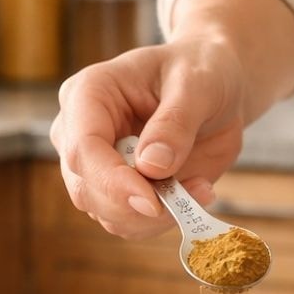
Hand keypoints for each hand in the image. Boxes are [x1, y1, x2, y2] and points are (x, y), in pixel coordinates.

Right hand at [49, 38, 249, 238]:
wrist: (214, 87)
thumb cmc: (200, 71)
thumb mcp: (198, 84)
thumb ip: (175, 123)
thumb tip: (151, 167)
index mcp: (89, 94)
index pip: (82, 149)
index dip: (113, 182)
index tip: (154, 202)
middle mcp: (79, 133)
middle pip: (87, 189)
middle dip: (137, 205)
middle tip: (195, 190)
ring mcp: (95, 166)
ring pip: (107, 214)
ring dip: (156, 216)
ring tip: (202, 186)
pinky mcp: (116, 190)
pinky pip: (131, 222)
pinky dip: (165, 219)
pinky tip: (195, 191)